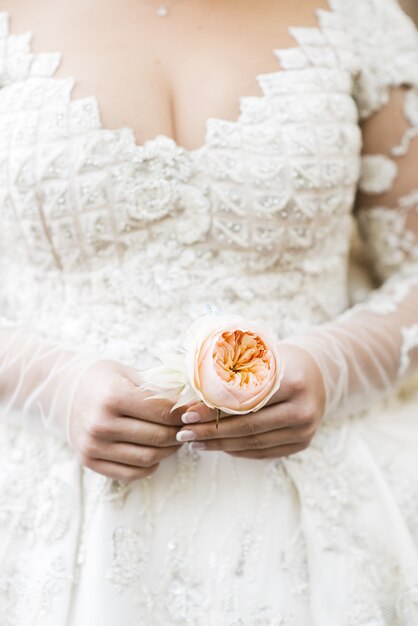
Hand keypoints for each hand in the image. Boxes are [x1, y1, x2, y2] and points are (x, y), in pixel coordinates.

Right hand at [69, 359, 210, 480]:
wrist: (66, 392)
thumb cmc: (104, 380)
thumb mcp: (130, 374)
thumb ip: (159, 389)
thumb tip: (194, 402)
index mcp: (113, 396)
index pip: (163, 413)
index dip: (185, 414)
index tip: (195, 412)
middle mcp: (101, 423)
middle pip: (159, 437)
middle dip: (181, 433)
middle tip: (189, 427)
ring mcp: (93, 445)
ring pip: (148, 458)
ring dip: (169, 451)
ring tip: (174, 439)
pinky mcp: (89, 461)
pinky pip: (131, 473)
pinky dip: (150, 465)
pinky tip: (155, 452)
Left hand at [175, 344, 325, 458]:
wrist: (318, 372)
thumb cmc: (280, 361)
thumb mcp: (262, 357)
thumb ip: (234, 374)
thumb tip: (190, 392)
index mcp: (293, 381)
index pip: (246, 401)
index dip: (213, 410)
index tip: (187, 415)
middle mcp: (302, 409)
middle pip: (248, 427)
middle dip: (211, 432)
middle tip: (183, 433)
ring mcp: (304, 430)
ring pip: (253, 443)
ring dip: (220, 445)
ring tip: (194, 442)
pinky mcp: (302, 444)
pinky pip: (263, 452)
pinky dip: (237, 451)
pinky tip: (217, 446)